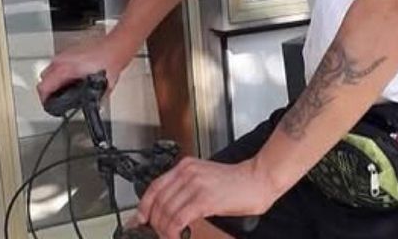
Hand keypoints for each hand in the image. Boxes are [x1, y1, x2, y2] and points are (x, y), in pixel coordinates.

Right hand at [36, 33, 132, 103]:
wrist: (117, 45)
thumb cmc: (111, 60)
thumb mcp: (104, 86)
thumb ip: (95, 99)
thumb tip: (92, 107)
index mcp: (66, 69)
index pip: (43, 87)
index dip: (44, 100)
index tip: (49, 105)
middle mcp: (63, 59)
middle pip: (44, 78)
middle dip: (47, 90)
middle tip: (54, 99)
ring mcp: (66, 53)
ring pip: (50, 69)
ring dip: (53, 80)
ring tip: (62, 89)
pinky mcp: (71, 50)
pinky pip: (58, 63)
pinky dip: (60, 72)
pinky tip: (70, 77)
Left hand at [135, 157, 277, 238]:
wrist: (257, 180)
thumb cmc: (235, 183)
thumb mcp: (205, 178)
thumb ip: (186, 187)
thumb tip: (168, 208)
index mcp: (186, 165)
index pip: (155, 186)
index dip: (144, 207)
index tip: (140, 220)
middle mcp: (188, 172)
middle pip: (158, 202)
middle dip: (154, 223)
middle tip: (158, 234)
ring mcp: (195, 185)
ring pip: (166, 212)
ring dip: (164, 230)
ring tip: (170, 236)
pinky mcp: (204, 199)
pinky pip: (178, 219)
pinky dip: (173, 232)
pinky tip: (177, 236)